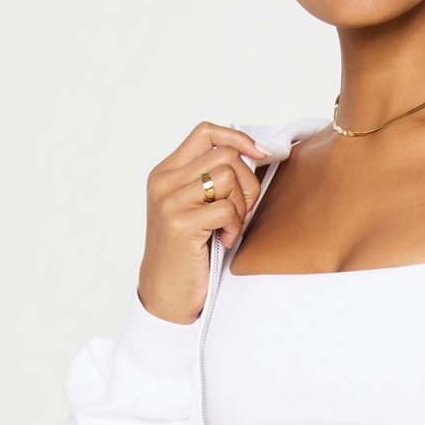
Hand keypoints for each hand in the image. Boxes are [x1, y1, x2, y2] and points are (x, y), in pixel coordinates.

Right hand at [137, 121, 273, 324]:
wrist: (167, 292)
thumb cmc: (187, 252)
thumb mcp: (195, 207)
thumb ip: (211, 180)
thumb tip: (254, 155)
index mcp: (167, 172)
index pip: (205, 132)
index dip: (238, 137)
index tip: (260, 154)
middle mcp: (164, 182)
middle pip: (225, 155)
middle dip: (247, 182)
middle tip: (242, 210)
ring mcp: (170, 201)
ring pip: (227, 178)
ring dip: (240, 206)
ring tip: (229, 227)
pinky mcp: (180, 223)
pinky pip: (226, 209)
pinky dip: (234, 227)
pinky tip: (224, 240)